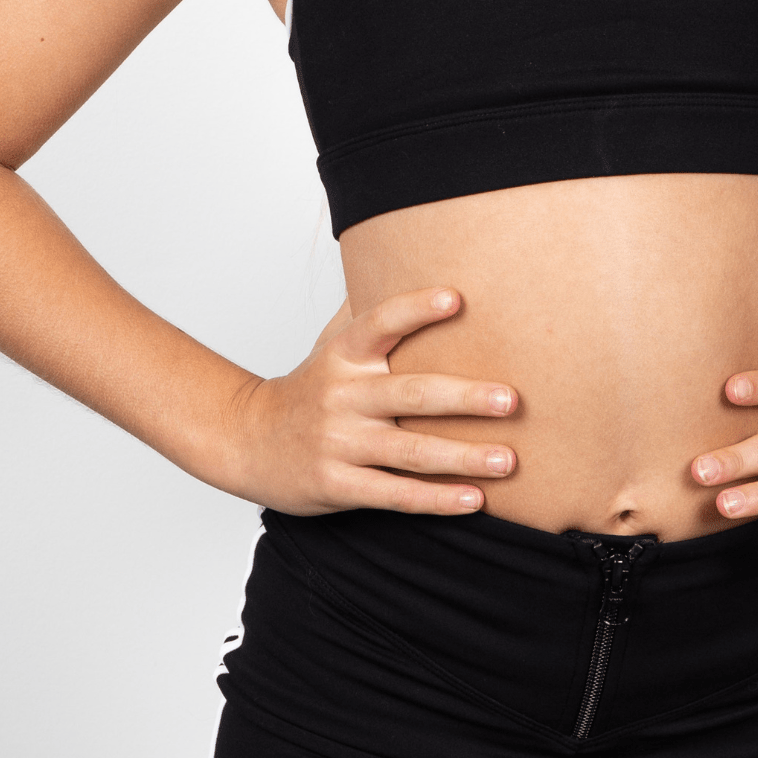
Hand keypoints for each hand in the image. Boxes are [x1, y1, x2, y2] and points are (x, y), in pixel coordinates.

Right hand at [221, 288, 517, 515]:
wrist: (246, 440)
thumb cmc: (308, 388)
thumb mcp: (330, 344)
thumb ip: (368, 311)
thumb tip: (406, 258)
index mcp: (345, 355)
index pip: (380, 323)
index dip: (416, 309)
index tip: (456, 298)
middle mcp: (343, 396)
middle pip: (412, 394)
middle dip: (465, 397)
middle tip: (511, 400)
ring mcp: (340, 442)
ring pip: (411, 451)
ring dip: (464, 456)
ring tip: (509, 459)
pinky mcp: (338, 484)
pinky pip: (395, 494)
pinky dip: (436, 498)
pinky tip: (475, 498)